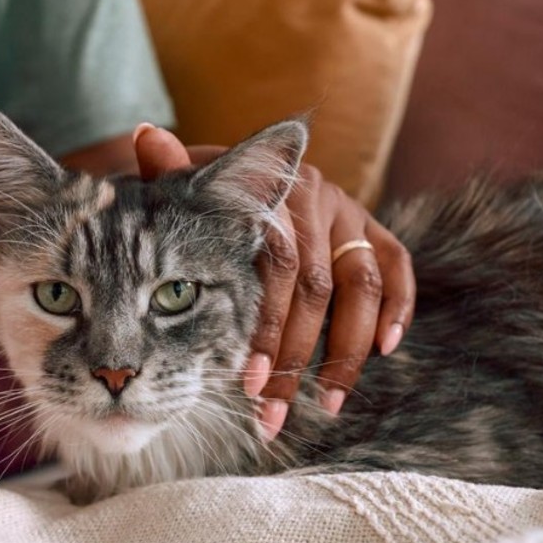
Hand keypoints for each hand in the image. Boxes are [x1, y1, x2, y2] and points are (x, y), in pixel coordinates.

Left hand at [133, 124, 415, 440]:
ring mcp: (348, 213)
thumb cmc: (203, 198)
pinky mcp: (371, 229)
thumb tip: (145, 135)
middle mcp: (314, 197)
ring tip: (327, 404)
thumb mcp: (184, 190)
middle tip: (273, 407)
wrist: (246, 177)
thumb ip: (170, 176)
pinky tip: (385, 350)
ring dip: (346, 349)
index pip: (275, 264)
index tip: (246, 379)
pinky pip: (396, 265)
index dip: (263, 326)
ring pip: (359, 284)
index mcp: (270, 191)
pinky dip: (398, 307)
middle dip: (294, 354)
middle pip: (315, 285)